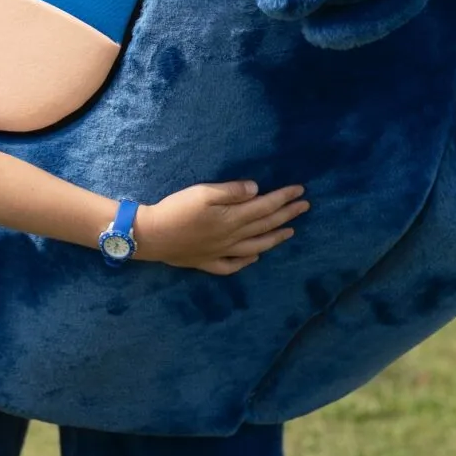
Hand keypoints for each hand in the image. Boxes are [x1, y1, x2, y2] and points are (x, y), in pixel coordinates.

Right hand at [136, 181, 307, 274]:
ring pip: (255, 247)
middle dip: (287, 214)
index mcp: (232, 218)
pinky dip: (248, 261)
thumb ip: (231, 191)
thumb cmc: (176, 209)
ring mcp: (221, 252)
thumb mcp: (203, 193)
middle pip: (264, 225)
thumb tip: (256, 189)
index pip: (265, 206)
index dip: (284, 198)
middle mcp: (232, 238)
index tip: (300, 191)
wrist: (151, 236)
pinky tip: (255, 258)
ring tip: (290, 232)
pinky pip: (233, 265)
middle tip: (304, 206)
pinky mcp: (207, 262)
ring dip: (275, 238)